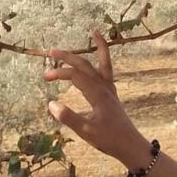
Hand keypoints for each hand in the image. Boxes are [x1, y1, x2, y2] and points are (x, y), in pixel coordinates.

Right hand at [43, 29, 151, 168]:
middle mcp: (104, 87)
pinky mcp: (111, 92)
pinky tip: (101, 52)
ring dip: (96, 48)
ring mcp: (109, 88)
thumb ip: (69, 118)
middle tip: (50, 51)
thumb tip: (51, 103)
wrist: (130, 145)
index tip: (45, 77)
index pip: (75, 76)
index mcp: (97, 94)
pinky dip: (106, 57)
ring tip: (93, 31)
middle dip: (68, 56)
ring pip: (101, 62)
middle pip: (85, 65)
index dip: (59, 73)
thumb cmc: (109, 140)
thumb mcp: (86, 132)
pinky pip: (109, 69)